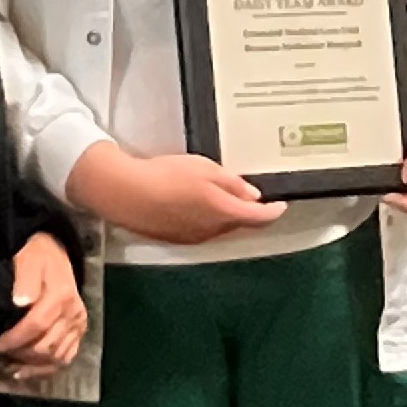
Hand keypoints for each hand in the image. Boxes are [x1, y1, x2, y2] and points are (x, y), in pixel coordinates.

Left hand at [0, 228, 84, 370]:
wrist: (55, 253)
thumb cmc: (36, 257)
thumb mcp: (28, 260)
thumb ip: (25, 279)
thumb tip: (20, 302)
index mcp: (61, 295)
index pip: (37, 325)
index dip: (14, 339)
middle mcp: (74, 313)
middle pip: (46, 346)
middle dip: (20, 354)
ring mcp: (78, 324)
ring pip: (56, 357)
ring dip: (31, 365)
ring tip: (9, 365)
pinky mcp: (79, 331)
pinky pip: (65, 358)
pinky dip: (46, 368)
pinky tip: (26, 370)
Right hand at [76, 143, 283, 245]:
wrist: (125, 193)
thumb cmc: (166, 177)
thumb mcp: (206, 169)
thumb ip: (233, 184)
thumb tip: (253, 197)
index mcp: (225, 213)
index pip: (260, 218)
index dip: (274, 212)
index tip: (281, 205)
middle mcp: (213, 231)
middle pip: (240, 224)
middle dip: (249, 212)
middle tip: (252, 196)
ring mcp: (194, 237)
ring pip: (220, 226)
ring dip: (226, 214)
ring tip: (219, 193)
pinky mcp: (176, 237)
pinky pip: (201, 228)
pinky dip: (207, 217)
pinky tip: (194, 202)